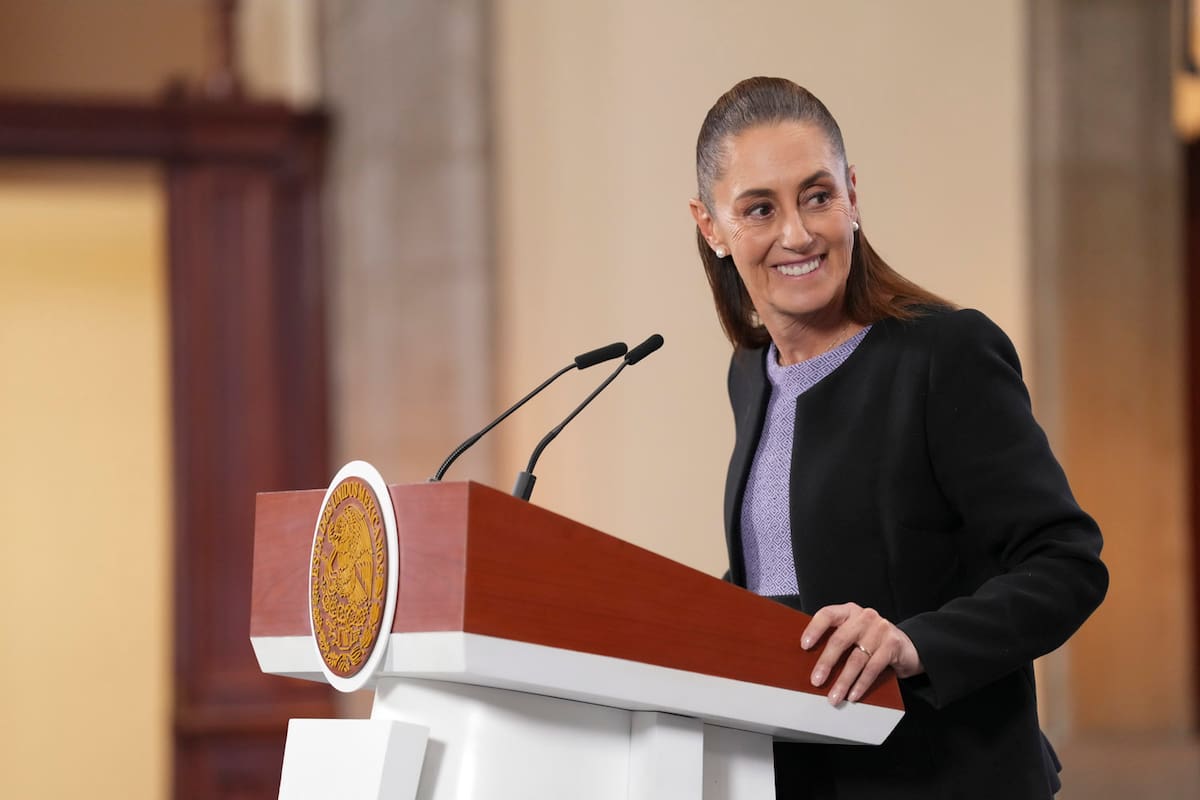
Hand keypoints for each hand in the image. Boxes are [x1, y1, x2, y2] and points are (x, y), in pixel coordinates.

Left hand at [800, 603, 923, 705]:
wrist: (907, 647)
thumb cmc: (872, 642)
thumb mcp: (854, 634)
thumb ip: (837, 640)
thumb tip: (809, 662)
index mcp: (849, 611)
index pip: (827, 614)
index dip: (814, 629)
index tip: (804, 646)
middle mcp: (864, 617)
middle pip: (840, 639)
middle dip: (826, 663)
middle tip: (816, 681)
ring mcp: (880, 629)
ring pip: (856, 658)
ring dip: (843, 681)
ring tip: (834, 696)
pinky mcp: (893, 644)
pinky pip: (873, 668)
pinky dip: (861, 684)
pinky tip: (853, 695)